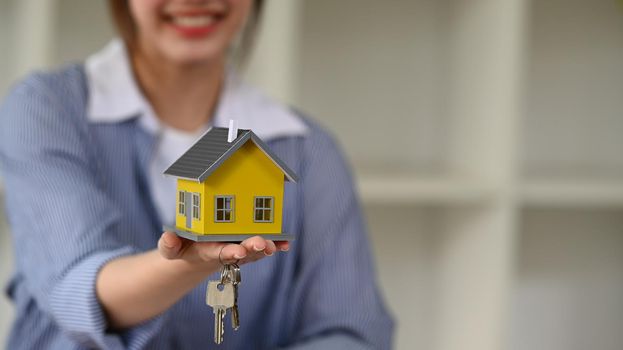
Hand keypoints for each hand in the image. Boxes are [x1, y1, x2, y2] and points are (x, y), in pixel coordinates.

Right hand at [157, 231, 289, 271]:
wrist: (197, 254)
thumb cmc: (183, 248)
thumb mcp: (172, 248)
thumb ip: (169, 245)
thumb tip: (168, 238)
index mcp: (209, 252)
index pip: (220, 253)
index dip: (229, 252)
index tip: (238, 251)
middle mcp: (227, 252)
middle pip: (242, 252)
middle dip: (252, 248)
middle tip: (261, 244)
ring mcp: (240, 249)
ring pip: (255, 250)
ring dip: (266, 247)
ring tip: (276, 245)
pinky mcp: (248, 244)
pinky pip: (263, 245)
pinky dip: (275, 245)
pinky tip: (286, 244)